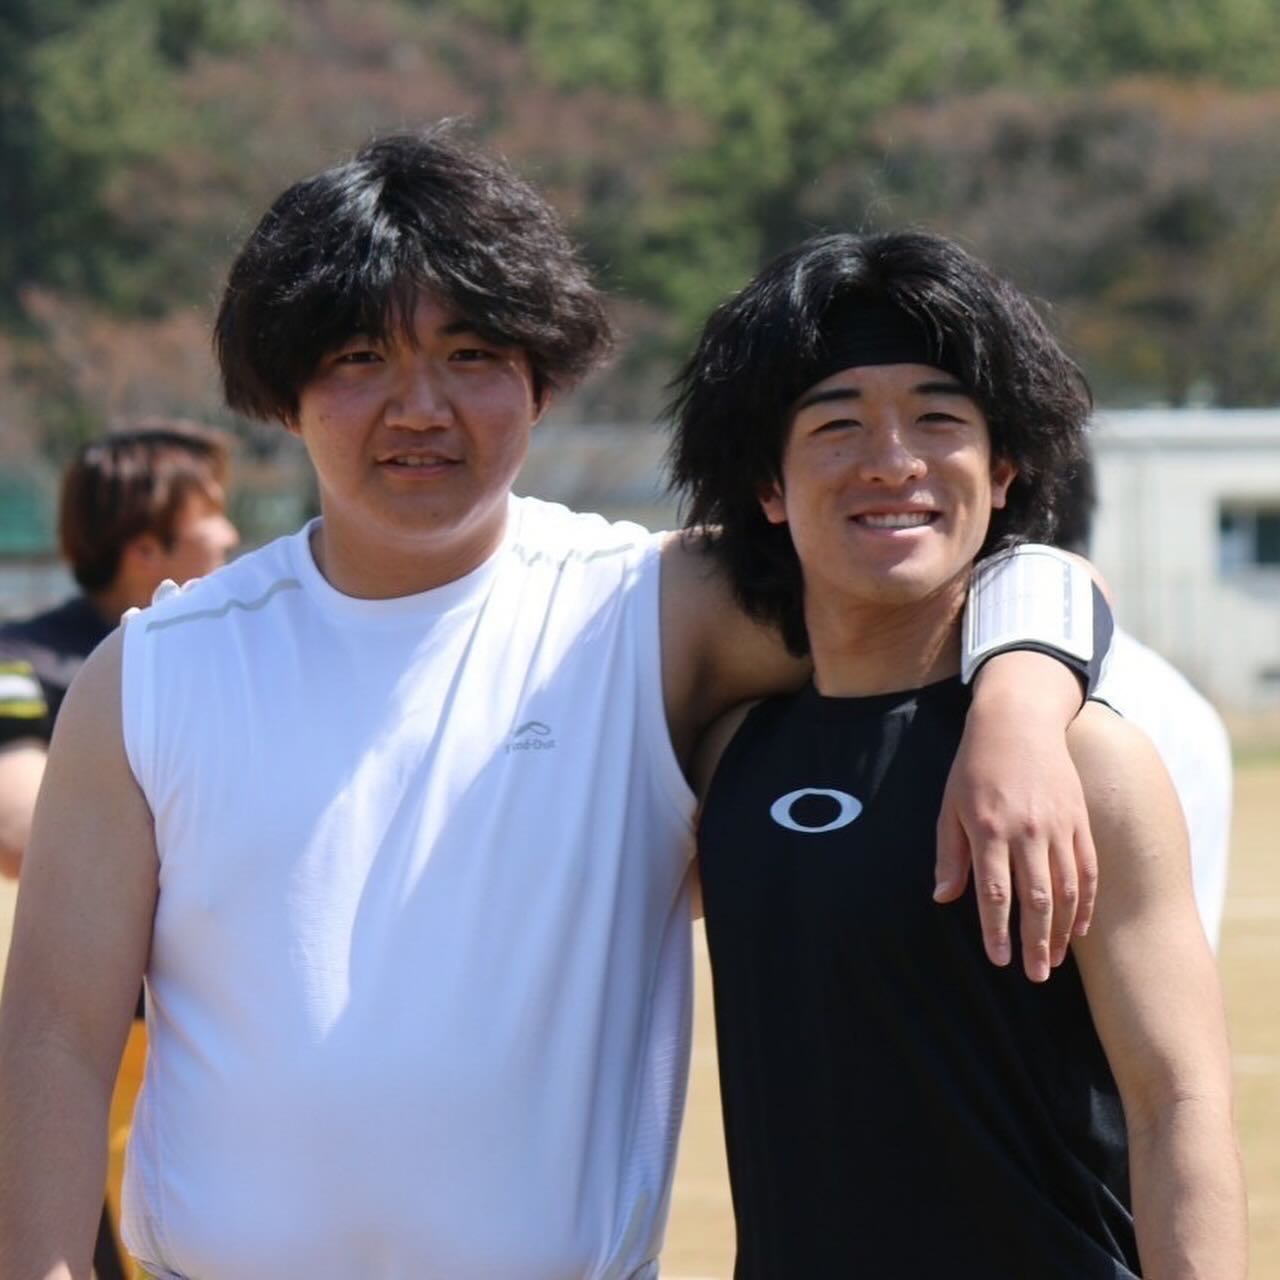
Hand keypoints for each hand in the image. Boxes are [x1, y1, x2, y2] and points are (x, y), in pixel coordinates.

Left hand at [934, 651, 1097, 981]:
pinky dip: (1086, 903)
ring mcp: (1058, 826)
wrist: (1018, 721)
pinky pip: (1088, 870)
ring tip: (1054, 961)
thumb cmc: (975, 766)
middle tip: (1035, 976)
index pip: (995, 893)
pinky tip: (1078, 929)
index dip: (997, 931)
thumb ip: (950, 854)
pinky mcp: (1079, 820)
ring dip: (1061, 930)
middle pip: (1036, 899)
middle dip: (1034, 943)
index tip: (999, 961)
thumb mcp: (950, 805)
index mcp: (989, 829)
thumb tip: (944, 898)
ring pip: (1067, 890)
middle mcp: (1027, 831)